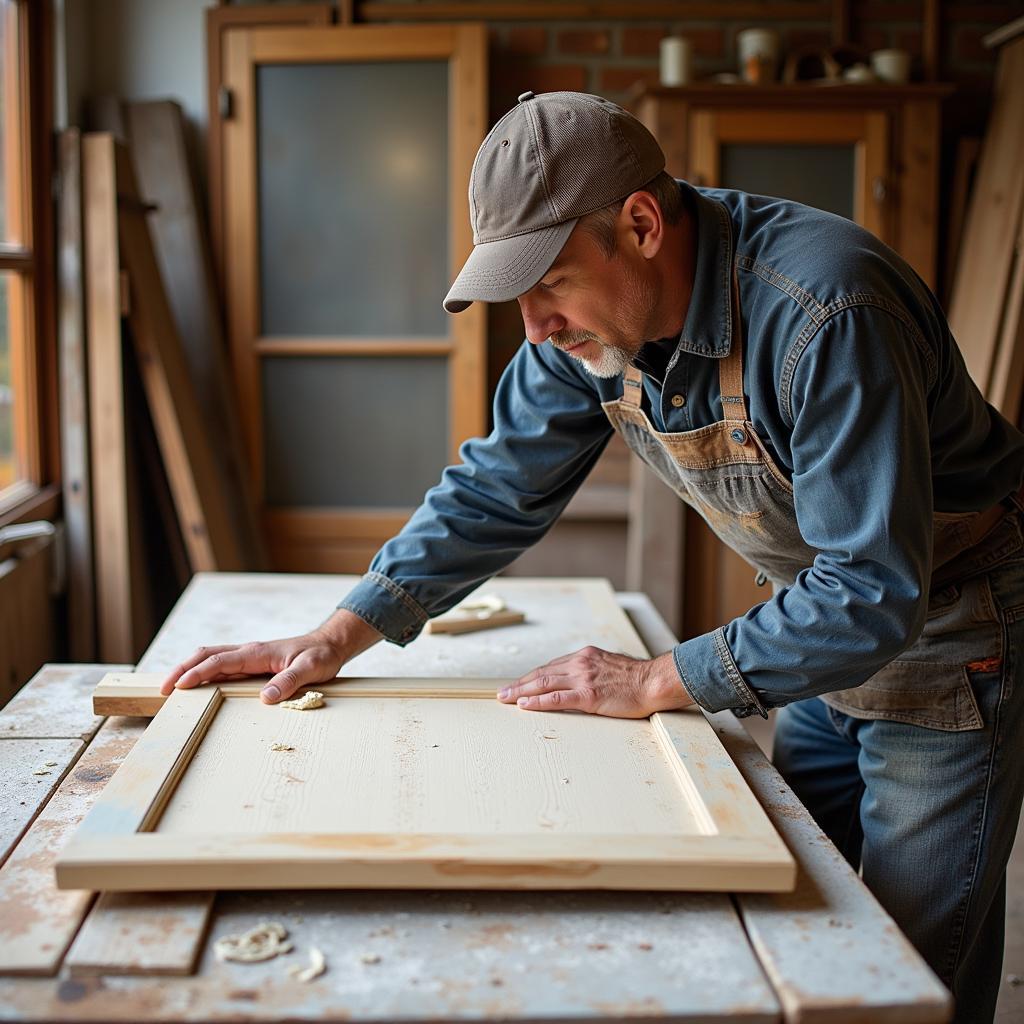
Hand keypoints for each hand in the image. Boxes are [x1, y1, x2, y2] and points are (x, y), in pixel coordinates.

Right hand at [159, 609, 380, 703]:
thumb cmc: (321, 656)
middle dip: (182, 669)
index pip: (219, 662)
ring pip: (211, 658)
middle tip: (163, 689)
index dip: (198, 673)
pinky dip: (204, 672)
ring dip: (190, 670)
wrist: (329, 644)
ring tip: (171, 688)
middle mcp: (248, 652)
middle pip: (206, 655)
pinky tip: (198, 685)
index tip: (180, 687)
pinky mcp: (252, 662)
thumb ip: (289, 682)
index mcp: (257, 652)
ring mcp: (248, 656)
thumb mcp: (311, 669)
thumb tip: (265, 698)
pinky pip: (221, 665)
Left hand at [496, 646, 693, 718]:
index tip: (520, 684)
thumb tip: (582, 679)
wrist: (654, 682)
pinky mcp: (588, 695)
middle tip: (503, 693)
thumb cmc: (637, 678)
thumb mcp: (611, 665)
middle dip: (520, 684)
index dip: (533, 677)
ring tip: (506, 699)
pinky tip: (525, 705)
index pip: (551, 667)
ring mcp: (583, 678)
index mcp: (585, 656)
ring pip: (544, 683)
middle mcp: (580, 664)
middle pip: (542, 673)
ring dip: (521, 692)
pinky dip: (538, 701)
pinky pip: (557, 698)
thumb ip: (593, 670)